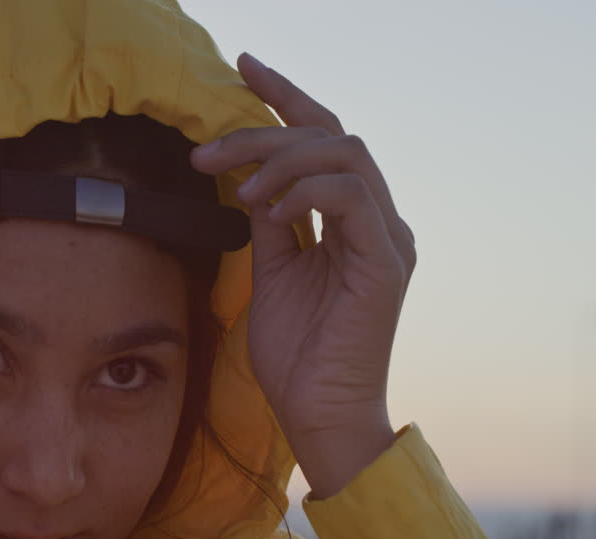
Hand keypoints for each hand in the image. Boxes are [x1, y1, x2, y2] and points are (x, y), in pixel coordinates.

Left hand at [190, 53, 415, 498]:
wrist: (319, 415)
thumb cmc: (296, 355)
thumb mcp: (272, 273)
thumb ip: (271, 222)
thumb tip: (248, 178)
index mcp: (353, 221)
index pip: (324, 139)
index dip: (285, 98)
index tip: (243, 66)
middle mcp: (377, 220)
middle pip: (332, 133)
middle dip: (267, 122)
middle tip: (208, 141)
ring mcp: (387, 237)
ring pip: (343, 152)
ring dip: (280, 159)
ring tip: (238, 190)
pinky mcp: (386, 262)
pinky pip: (350, 194)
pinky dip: (304, 191)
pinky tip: (268, 212)